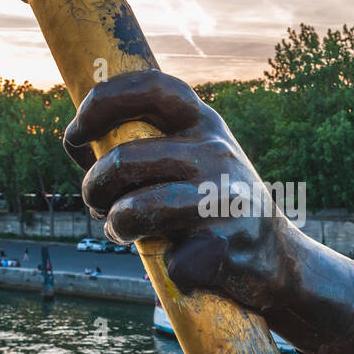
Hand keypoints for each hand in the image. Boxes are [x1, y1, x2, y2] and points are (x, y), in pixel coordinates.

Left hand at [64, 70, 302, 310]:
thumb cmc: (214, 205)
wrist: (278, 258)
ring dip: (116, 226)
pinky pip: (166, 259)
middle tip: (95, 202)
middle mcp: (217, 153)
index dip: (103, 101)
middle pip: (124, 159)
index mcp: (207, 124)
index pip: (152, 88)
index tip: (75, 131)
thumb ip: (149, 145)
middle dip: (94, 187)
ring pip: (134, 211)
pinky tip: (182, 262)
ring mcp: (223, 199)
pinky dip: (166, 266)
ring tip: (121, 230)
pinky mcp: (224, 246)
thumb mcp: (195, 159)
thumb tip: (78, 141)